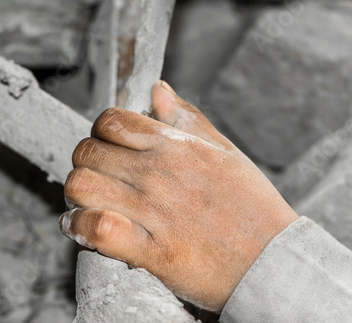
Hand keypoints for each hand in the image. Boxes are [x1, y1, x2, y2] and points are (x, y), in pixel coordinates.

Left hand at [60, 81, 298, 310]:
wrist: (274, 260)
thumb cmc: (253, 207)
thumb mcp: (225, 152)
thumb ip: (188, 119)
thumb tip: (158, 90)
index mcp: (176, 147)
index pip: (111, 121)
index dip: (99, 132)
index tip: (107, 147)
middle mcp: (160, 174)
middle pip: (87, 152)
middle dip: (84, 162)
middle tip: (97, 176)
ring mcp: (153, 212)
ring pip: (81, 185)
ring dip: (76, 194)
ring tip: (86, 202)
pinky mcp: (151, 251)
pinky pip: (95, 229)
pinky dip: (78, 228)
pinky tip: (82, 229)